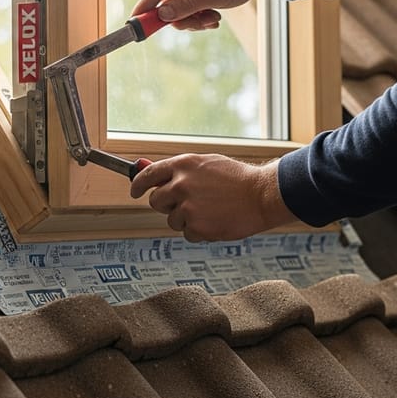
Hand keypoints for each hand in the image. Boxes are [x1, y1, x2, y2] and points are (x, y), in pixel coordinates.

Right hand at [130, 0, 302, 30]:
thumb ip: (185, 6)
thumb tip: (161, 15)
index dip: (143, 9)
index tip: (133, 26)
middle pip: (167, 5)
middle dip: (183, 19)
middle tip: (202, 24)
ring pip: (179, 10)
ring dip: (195, 19)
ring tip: (214, 18)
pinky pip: (189, 8)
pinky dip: (200, 16)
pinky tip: (214, 16)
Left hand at [130, 154, 300, 241]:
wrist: (261, 195)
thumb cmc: (237, 178)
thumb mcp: (206, 163)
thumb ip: (179, 170)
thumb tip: (149, 171)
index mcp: (183, 165)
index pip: (147, 175)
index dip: (137, 185)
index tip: (134, 191)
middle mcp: (181, 185)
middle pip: (156, 201)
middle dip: (166, 205)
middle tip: (184, 205)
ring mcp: (188, 207)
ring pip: (172, 220)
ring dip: (186, 219)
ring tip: (210, 210)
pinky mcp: (197, 227)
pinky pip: (187, 234)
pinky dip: (199, 231)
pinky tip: (215, 220)